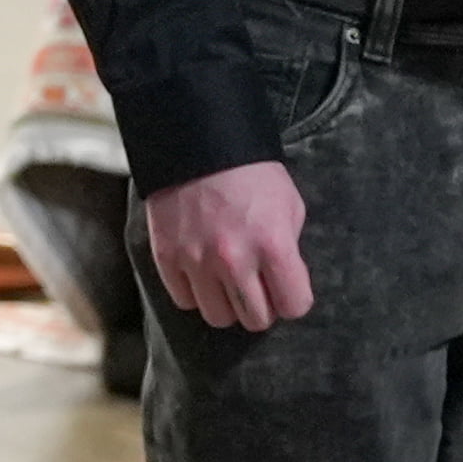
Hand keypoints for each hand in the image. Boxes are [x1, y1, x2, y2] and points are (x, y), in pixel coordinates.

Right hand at [139, 160, 315, 333]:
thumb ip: (289, 248)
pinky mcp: (167, 257)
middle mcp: (235, 259)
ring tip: (228, 281)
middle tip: (257, 286)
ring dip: (227, 304)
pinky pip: (185, 301)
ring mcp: (197, 260)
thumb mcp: (289, 204)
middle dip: (262, 307)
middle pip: (256, 320)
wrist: (197, 141)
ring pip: (219, 317)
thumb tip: (284, 282)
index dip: (293, 299)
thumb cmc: (251, 173)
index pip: (294, 306)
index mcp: (273, 244)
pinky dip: (195, 292)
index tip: (286, 289)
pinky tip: (202, 271)